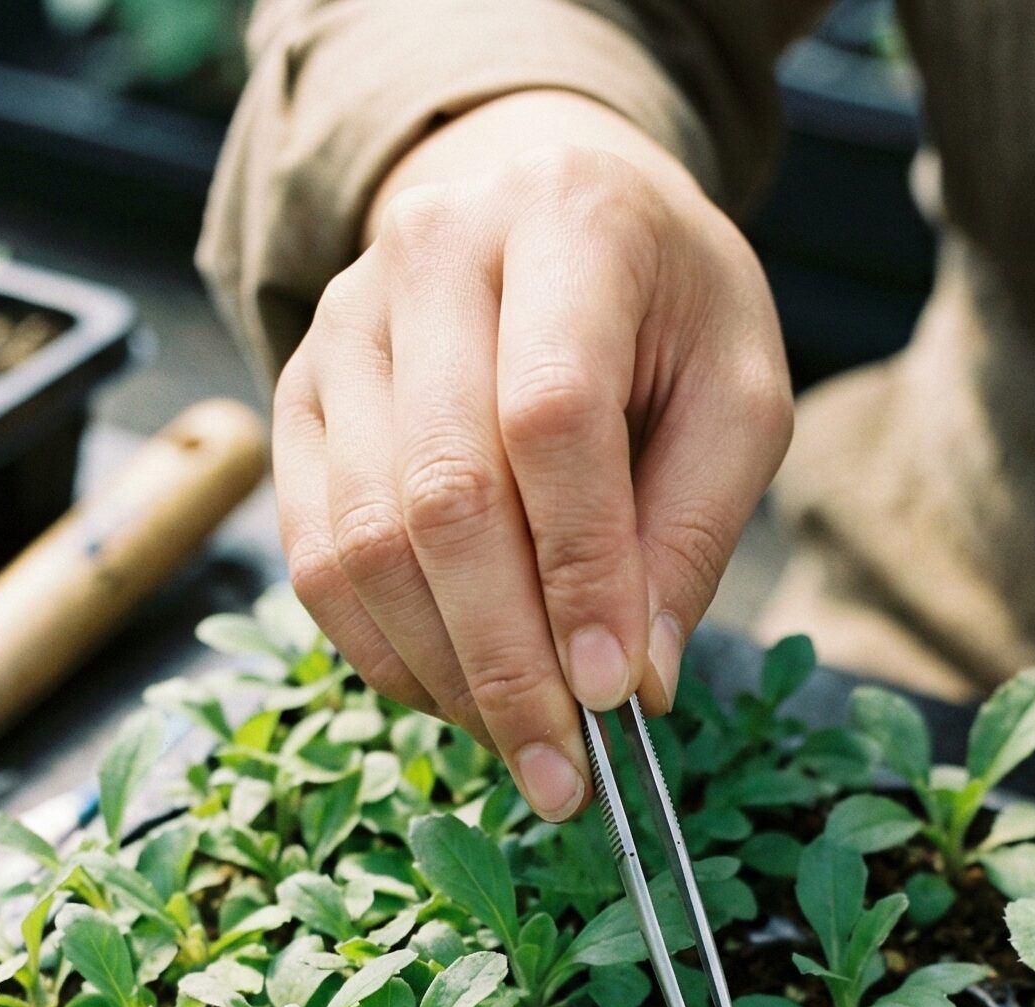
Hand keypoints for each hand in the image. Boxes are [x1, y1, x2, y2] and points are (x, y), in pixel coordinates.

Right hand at [275, 90, 792, 818]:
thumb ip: (693, 530)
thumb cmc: (666, 310)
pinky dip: (384, 651)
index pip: (550, 418)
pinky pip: (313, 555)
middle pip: (441, 493)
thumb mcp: (737, 395)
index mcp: (566, 222)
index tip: (613, 696)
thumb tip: (634, 683)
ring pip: (362, 538)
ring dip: (443, 672)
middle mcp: (431, 254)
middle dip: (505, 660)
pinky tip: (458, 695)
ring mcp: (344, 325)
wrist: (553, 207)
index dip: (579, 572)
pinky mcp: (297, 393)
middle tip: (562, 771)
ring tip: (522, 744)